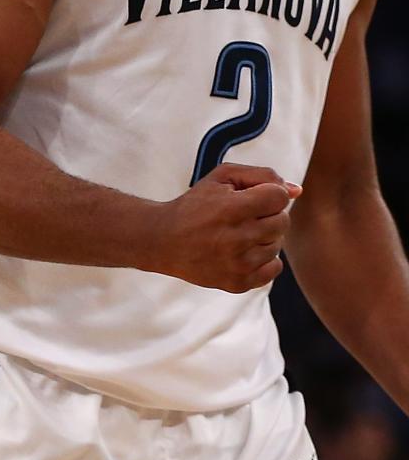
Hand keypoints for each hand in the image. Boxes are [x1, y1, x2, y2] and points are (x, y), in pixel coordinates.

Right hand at [147, 163, 301, 293]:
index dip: (269, 194)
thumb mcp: (221, 177)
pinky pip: (274, 269)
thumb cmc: (195, 205)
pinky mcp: (238, 283)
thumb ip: (261, 176)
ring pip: (278, 245)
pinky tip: (242, 251)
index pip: (279, 198)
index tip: (252, 197)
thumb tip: (297, 190)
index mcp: (231, 208)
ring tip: (238, 234)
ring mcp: (238, 264)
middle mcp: (236, 238)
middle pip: (282, 222)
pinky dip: (264, 259)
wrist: (163, 240)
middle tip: (243, 215)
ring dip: (264, 237)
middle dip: (267, 214)